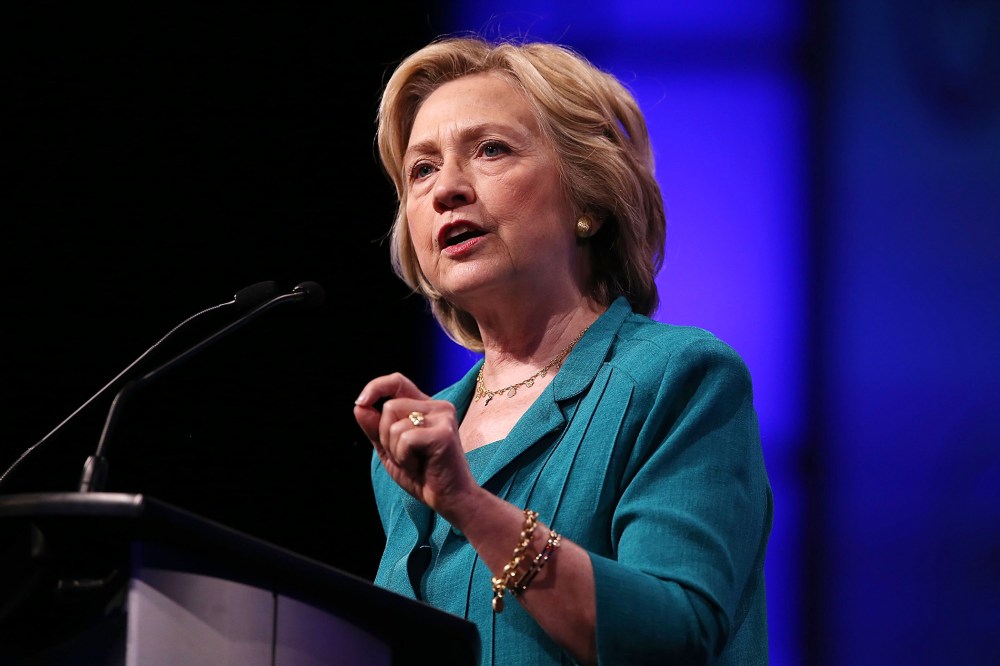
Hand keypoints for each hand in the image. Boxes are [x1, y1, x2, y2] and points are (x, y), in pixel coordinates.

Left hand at [354, 372, 477, 514]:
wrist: (450, 500)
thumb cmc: (423, 475)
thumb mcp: (391, 450)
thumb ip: (375, 428)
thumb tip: (359, 406)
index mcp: (426, 407)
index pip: (397, 381)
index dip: (376, 387)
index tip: (361, 402)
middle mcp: (437, 407)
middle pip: (389, 406)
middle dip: (386, 437)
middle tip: (406, 456)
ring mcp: (443, 417)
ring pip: (394, 424)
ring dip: (396, 450)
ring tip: (415, 462)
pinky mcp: (444, 433)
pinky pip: (405, 438)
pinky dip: (404, 457)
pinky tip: (421, 466)